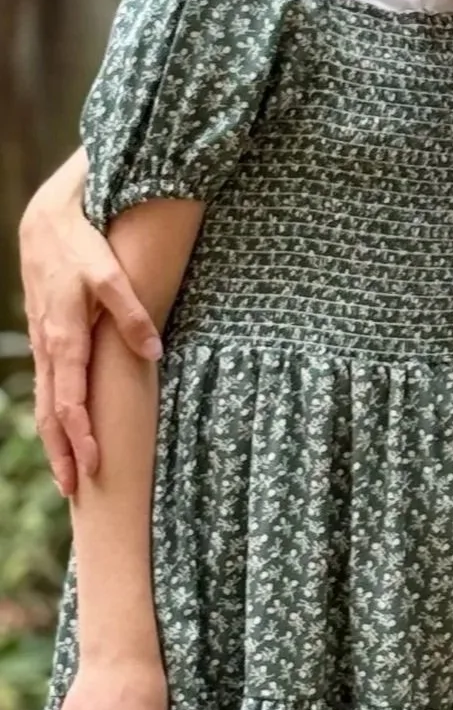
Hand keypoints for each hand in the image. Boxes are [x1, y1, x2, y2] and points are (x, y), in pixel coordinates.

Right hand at [21, 152, 160, 497]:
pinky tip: (62, 427)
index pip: (70, 402)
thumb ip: (131, 312)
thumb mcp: (109, 272)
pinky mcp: (45, 335)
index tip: (95, 466)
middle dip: (63, 453)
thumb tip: (154, 352)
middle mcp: (48, 348)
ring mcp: (43, 343)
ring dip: (54, 439)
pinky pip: (46, 384)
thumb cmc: (82, 243)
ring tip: (67, 472)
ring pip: (44, 402)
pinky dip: (51, 413)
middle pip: (51, 414)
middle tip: (75, 490)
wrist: (46, 218)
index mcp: (64, 338)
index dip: (81, 437)